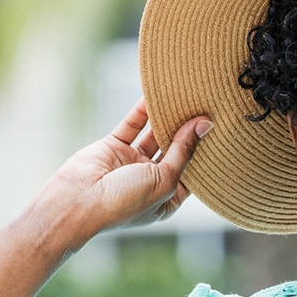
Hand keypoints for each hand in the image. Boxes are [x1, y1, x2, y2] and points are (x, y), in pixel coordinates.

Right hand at [37, 98, 211, 240]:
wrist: (76, 202)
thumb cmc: (125, 202)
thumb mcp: (164, 179)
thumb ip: (184, 152)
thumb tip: (204, 125)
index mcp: (167, 198)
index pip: (192, 172)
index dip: (204, 153)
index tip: (220, 130)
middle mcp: (151, 180)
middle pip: (175, 150)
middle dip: (188, 132)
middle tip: (207, 107)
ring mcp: (132, 163)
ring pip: (155, 134)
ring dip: (167, 118)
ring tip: (186, 97)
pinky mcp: (114, 147)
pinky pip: (133, 125)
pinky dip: (143, 110)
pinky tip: (157, 93)